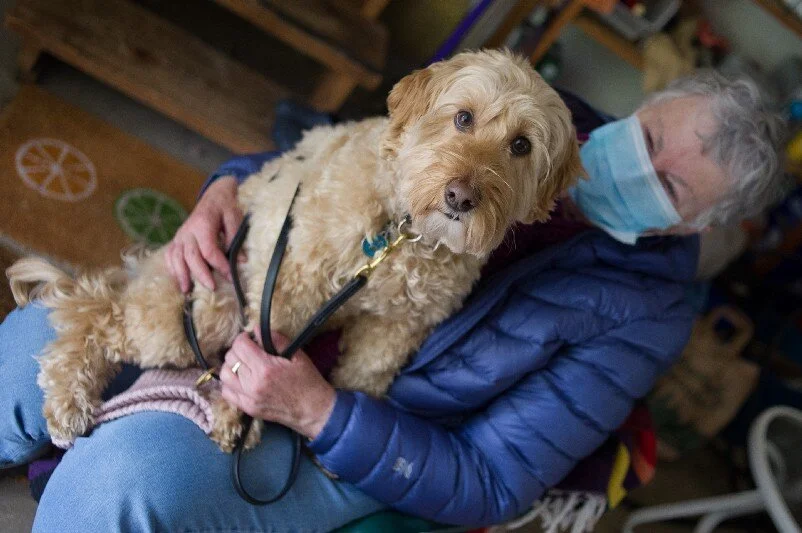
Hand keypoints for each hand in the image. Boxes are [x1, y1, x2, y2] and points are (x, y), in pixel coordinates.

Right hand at [166, 176, 242, 292]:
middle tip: (212, 288)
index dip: (220, 265)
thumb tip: (241, 261)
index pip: (209, 250)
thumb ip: (235, 237)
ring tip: (187, 291)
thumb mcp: (235, 217)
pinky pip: (170, 255)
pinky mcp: (177, 238)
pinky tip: (178, 280)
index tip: (231, 276)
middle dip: (201, 274)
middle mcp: (188, 230)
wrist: (214, 195)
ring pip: (176, 257)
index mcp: (203, 223)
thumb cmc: (226, 207)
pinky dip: (172, 268)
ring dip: (181, 275)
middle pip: (191, 256)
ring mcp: (180, 234)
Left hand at [219, 331, 335, 439]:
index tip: (250, 338)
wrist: (313, 410)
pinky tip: (240, 379)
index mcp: (266, 368)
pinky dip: (229, 383)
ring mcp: (248, 398)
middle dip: (238, 349)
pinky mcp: (248, 408)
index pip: (240, 346)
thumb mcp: (297, 355)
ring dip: (231, 365)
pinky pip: (227, 392)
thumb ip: (276, 340)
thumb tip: (256, 329)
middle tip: (249, 350)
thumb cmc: (307, 381)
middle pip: (230, 358)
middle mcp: (253, 383)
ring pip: (224, 375)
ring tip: (243, 364)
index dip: (243, 337)